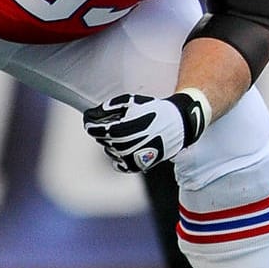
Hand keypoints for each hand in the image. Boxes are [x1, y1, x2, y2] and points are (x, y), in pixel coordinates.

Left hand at [82, 92, 206, 172]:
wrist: (179, 124)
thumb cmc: (157, 111)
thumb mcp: (133, 101)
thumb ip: (112, 106)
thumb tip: (96, 112)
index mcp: (119, 129)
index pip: (94, 129)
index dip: (90, 122)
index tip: (89, 118)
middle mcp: (122, 146)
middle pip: (101, 139)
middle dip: (104, 130)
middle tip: (116, 122)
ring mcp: (129, 158)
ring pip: (109, 150)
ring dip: (113, 142)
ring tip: (127, 132)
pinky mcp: (136, 166)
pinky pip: (118, 164)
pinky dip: (119, 156)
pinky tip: (127, 146)